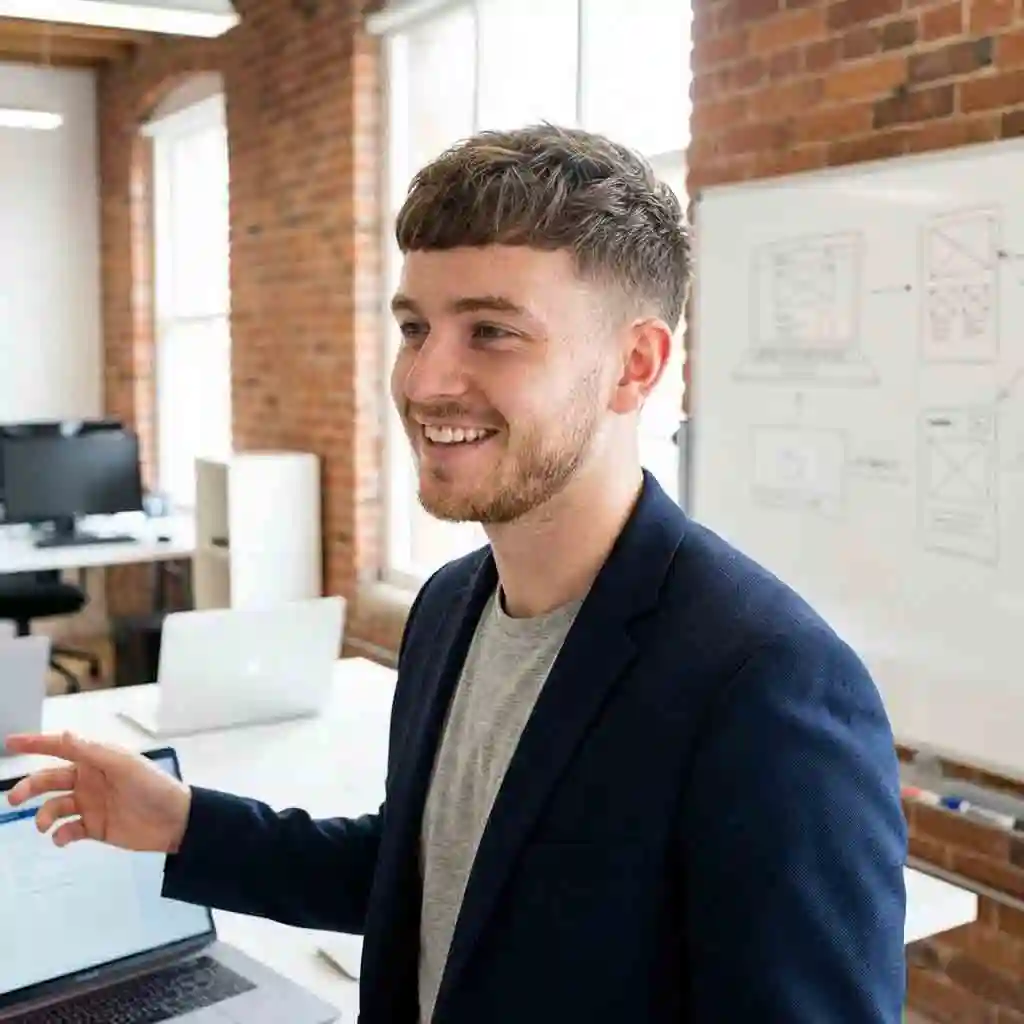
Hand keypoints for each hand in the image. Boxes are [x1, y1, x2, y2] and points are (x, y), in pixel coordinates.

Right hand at [3, 731, 190, 853]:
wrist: (174, 821)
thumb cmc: (152, 786)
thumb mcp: (123, 766)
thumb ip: (92, 753)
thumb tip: (64, 734)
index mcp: (96, 760)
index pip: (61, 748)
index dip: (35, 743)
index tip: (9, 742)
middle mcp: (89, 780)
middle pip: (49, 780)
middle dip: (30, 787)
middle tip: (14, 798)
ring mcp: (90, 804)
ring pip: (54, 807)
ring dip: (43, 815)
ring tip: (44, 825)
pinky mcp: (94, 828)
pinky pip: (67, 831)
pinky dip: (60, 835)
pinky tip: (63, 838)